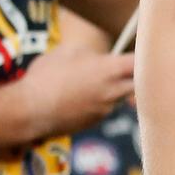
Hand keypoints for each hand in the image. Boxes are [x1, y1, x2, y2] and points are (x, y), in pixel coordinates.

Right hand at [13, 46, 134, 141]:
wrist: (29, 110)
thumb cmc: (47, 76)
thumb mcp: (68, 51)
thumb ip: (91, 53)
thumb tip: (98, 57)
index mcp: (109, 70)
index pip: (140, 63)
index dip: (145, 56)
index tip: (144, 51)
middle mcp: (112, 92)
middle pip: (138, 84)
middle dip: (133, 75)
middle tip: (124, 67)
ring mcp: (104, 110)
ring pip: (119, 96)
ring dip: (112, 88)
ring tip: (90, 81)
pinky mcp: (93, 122)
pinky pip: (104, 108)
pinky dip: (98, 101)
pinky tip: (78, 96)